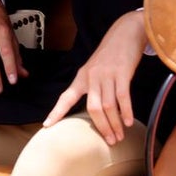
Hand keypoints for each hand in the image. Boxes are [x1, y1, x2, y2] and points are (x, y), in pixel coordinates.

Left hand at [43, 10, 146, 144]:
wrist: (124, 33)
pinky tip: (128, 122)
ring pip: (108, 105)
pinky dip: (126, 111)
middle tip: (110, 142)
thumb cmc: (110, 55)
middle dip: (101, 127)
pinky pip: (123, 96)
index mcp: (81, 77)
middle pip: (92, 108)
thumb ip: (93, 87)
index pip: (66, 97)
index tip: (46, 126)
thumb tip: (96, 111)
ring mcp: (106, 74)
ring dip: (114, 123)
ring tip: (119, 136)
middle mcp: (91, 77)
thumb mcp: (95, 69)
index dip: (56, 112)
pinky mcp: (122, 72)